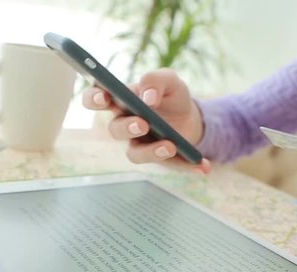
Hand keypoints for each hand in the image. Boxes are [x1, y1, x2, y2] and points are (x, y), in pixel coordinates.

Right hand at [82, 68, 210, 173]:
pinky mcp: (157, 159)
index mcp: (120, 101)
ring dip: (152, 151)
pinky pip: (167, 166)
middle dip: (126, 127)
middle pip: (115, 129)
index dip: (94, 98)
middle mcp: (124, 125)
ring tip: (170, 146)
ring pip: (135, 154)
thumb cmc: (170, 96)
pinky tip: (202, 165)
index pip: (96, 98)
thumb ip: (155, 80)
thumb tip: (148, 97)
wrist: (189, 117)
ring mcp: (139, 145)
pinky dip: (185, 165)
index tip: (103, 98)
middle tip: (142, 124)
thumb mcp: (169, 80)